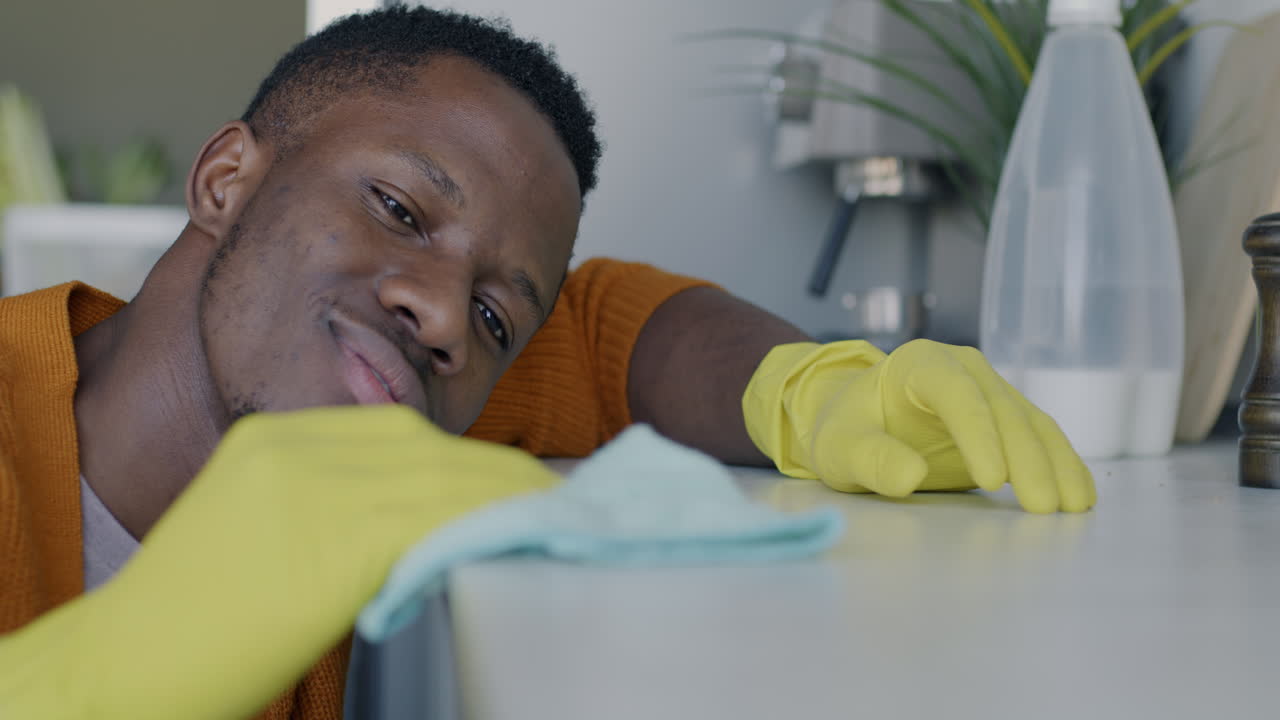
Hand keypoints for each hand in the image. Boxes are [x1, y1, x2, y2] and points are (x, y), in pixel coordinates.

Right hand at [0, 404, 556, 719]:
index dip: (456, 457)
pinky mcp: (336, 534)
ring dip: (505, 496)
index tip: (498, 477)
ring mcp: (315, 485)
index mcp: (274, 440)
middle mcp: (296, 446)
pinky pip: (434, 517)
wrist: (128, 659)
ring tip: (552, 511)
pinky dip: (484, 523)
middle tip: (541, 492)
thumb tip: (408, 518)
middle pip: (423, 446)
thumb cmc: (193, 618)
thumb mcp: (258, 528)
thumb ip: (325, 505)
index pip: (393, 432)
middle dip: (488, 469)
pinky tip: (519, 535)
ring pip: (440, 477)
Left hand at [743, 339, 1094, 513]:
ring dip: (1055, 465)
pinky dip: (1062, 465)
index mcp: (919, 363)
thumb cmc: (847, 429)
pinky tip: (1079, 496)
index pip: (955, 392)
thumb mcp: (839, 447)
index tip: (992, 481)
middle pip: (1003, 411)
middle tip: (1041, 508)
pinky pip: (1040, 439)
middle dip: (1027, 460)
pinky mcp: (1006, 419)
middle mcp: (964, 368)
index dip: (978, 434)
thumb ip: (868, 458)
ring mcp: (990, 391)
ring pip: (1032, 425)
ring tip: (1072, 507)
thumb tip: (909, 476)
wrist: (858, 422)